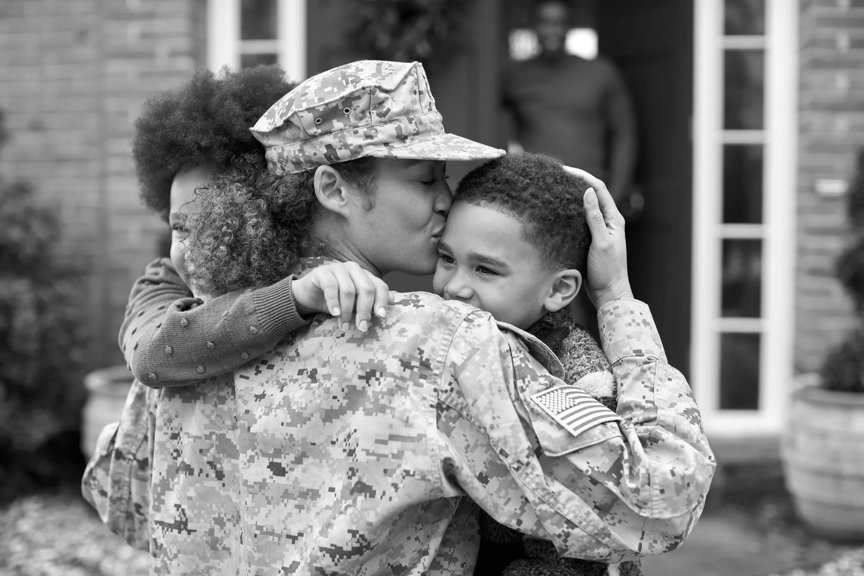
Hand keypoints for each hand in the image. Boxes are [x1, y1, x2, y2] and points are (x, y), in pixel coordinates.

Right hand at [292, 262, 391, 331]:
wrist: (309, 295)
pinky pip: (331, 287)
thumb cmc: (336, 300)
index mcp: (365, 275)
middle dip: (365, 310)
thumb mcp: (355, 304)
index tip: (381, 317)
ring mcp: (338, 268)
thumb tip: (394, 299)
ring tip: (345, 326)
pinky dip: (334, 302)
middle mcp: (354, 269)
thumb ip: (372, 302)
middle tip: (362, 327)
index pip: (380, 286)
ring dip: (347, 311)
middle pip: (366, 289)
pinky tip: (334, 314)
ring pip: (348, 290)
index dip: (382, 301)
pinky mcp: (322, 272)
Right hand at [564, 167, 633, 308]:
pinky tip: (557, 213)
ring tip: (554, 190)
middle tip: (556, 177)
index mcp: (614, 219)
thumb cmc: (607, 270)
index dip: (583, 177)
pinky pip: (579, 221)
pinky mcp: (590, 239)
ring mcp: (599, 230)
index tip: (566, 171)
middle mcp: (607, 221)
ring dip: (571, 198)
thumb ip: (595, 218)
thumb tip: (588, 192)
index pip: (599, 189)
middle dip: (576, 183)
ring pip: (584, 207)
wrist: (609, 292)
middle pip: (591, 195)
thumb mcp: (601, 243)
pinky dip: (569, 213)